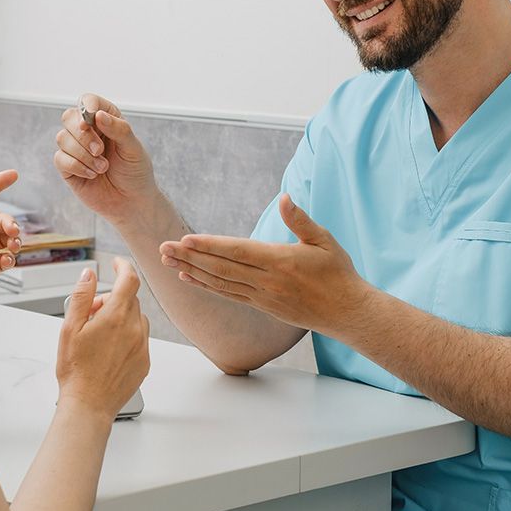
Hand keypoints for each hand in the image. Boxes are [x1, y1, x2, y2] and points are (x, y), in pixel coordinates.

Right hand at [54, 93, 158, 224]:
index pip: (88, 101)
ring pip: (62, 138)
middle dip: (83, 134)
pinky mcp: (67, 167)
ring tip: (103, 167)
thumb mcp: (133, 148)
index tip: (92, 119)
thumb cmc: (135, 172)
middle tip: (99, 150)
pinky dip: (77, 166)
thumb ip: (119, 129)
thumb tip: (98, 115)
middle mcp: (88, 131)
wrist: (131, 202)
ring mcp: (75, 149)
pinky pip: (60, 159)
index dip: (87, 106)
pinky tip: (92, 175)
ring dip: (83, 154)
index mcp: (106, 120)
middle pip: (69, 117)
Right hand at [57, 258, 150, 422]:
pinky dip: (127, 335)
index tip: (117, 264)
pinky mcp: (145, 361)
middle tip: (92, 313)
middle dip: (112, 298)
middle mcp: (134, 329)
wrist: (89, 405)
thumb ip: (82, 296)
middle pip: (129, 299)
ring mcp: (142, 346)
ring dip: (121, 317)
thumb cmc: (76, 371)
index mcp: (115, 317)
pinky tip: (109, 350)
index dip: (123, 266)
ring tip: (99, 334)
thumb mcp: (69, 328)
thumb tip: (89, 274)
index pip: (129, 279)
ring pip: (136, 318)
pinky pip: (140, 337)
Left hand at [158, 194, 372, 336]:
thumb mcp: (324, 241)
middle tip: (163, 247)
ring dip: (192, 270)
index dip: (209, 246)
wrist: (347, 312)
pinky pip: (228, 294)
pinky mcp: (262, 306)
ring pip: (220, 282)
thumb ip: (300, 220)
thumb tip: (284, 197)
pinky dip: (206, 285)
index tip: (186, 239)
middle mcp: (267, 281)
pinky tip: (188, 277)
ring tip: (167, 261)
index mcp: (280, 261)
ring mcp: (262, 296)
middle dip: (190, 257)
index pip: (237, 252)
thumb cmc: (338, 272)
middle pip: (221, 268)